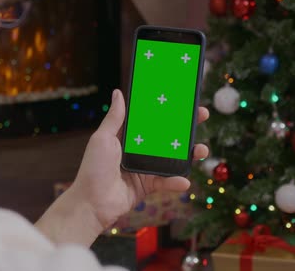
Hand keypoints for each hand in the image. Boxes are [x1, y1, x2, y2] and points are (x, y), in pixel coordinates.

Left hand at [70, 89, 209, 229]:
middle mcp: (138, 150)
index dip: (166, 110)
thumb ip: (114, 118)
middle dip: (185, 128)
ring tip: (202, 150)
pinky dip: (176, 181)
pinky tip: (184, 181)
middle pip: (166, 136)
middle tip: (202, 117)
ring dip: (189, 154)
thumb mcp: (103, 138)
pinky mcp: (148, 185)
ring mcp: (145, 168)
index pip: (151, 119)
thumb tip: (118, 92)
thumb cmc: (93, 168)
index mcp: (127, 137)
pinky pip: (166, 182)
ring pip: (172, 158)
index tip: (183, 100)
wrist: (92, 203)